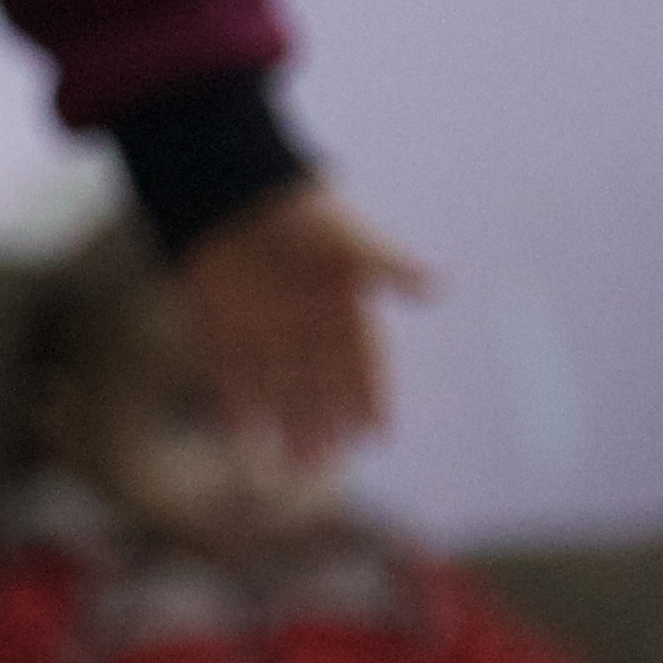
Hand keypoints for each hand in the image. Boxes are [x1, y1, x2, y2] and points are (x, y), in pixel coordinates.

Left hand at [169, 179, 432, 474]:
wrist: (231, 194)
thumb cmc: (300, 212)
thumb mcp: (349, 237)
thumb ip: (387, 265)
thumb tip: (438, 288)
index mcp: (344, 306)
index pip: (363, 361)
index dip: (371, 396)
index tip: (380, 434)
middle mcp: (306, 327)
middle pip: (322, 386)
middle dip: (329, 425)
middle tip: (333, 464)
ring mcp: (265, 333)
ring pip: (281, 392)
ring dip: (289, 428)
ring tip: (298, 468)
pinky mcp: (224, 334)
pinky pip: (235, 380)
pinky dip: (241, 408)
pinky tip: (247, 440)